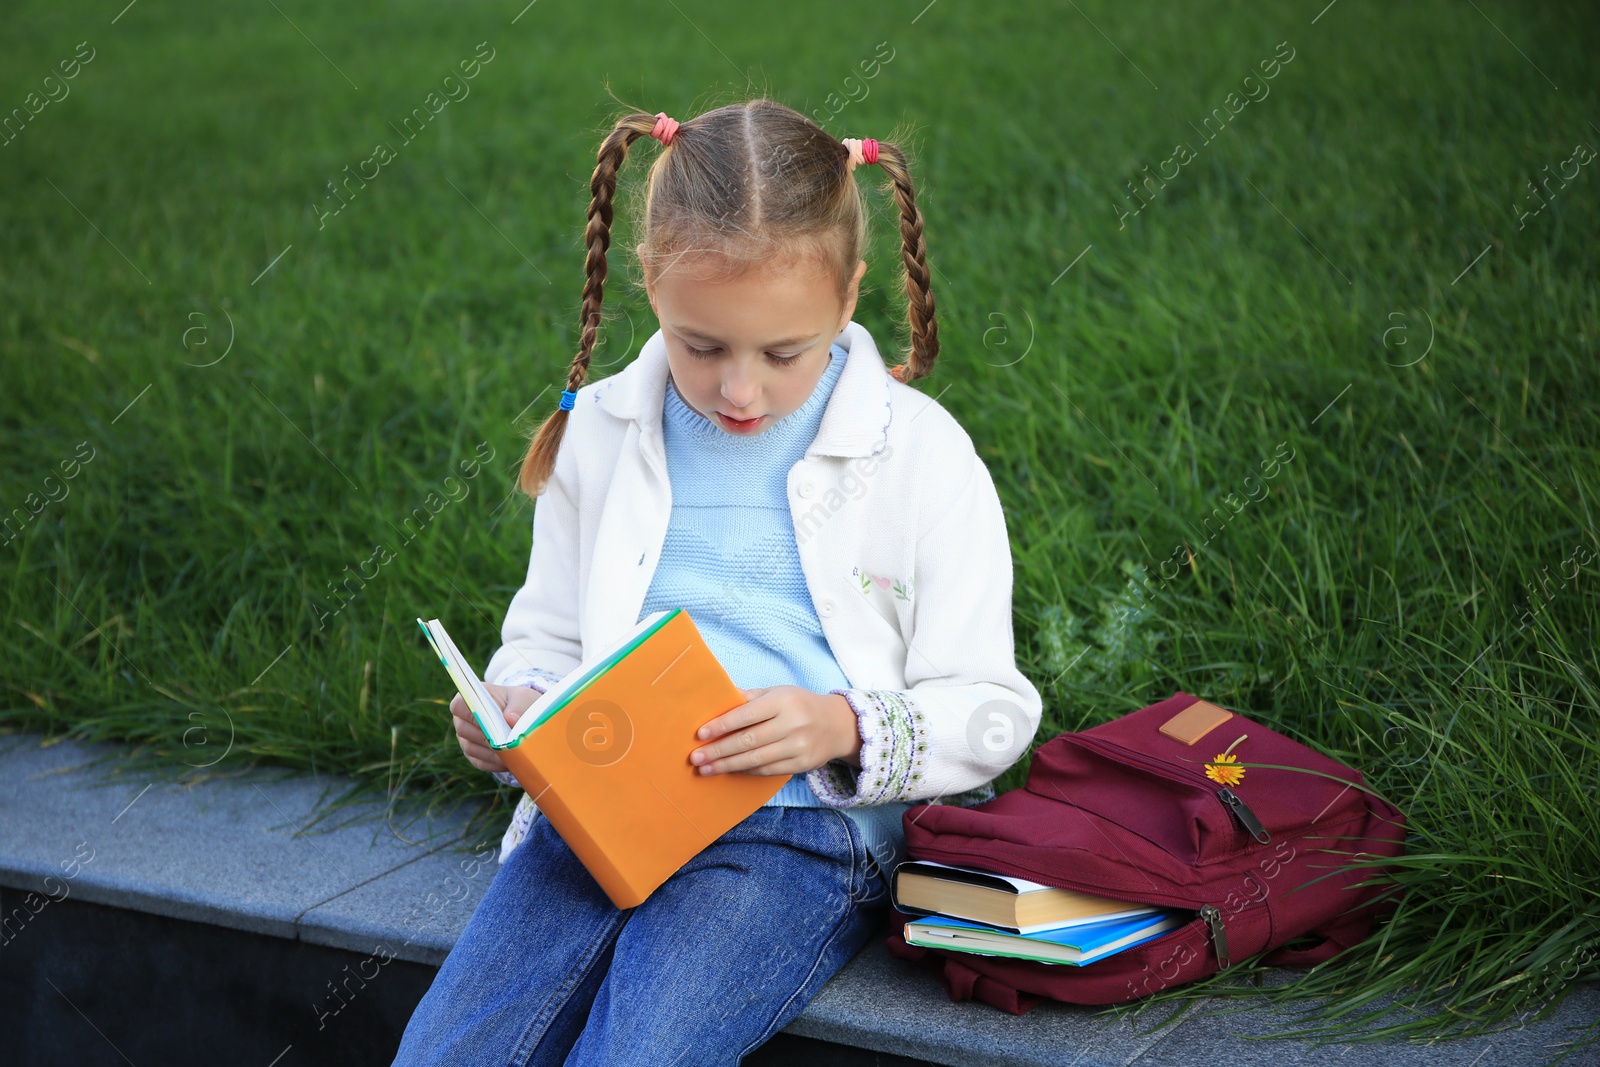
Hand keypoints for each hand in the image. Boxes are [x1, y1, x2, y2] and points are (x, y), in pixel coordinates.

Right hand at [451, 682, 543, 774]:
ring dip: (491, 752)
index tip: (490, 720)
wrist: (525, 718)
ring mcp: (466, 738)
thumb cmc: (520, 703)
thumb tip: (511, 719)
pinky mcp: (474, 755)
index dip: (472, 714)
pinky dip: (494, 763)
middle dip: (486, 736)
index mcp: (471, 698)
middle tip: (506, 742)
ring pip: (470, 748)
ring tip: (512, 754)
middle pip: (464, 730)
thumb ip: (517, 706)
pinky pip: (479, 762)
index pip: (459, 705)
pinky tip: (509, 762)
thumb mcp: (523, 698)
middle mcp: (463, 719)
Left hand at [689, 686, 861, 776]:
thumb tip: (718, 700)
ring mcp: (798, 746)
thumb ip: (750, 697)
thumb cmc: (800, 704)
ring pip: (756, 759)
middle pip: (749, 740)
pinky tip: (730, 771)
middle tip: (696, 757)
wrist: (838, 725)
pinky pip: (768, 770)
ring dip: (728, 766)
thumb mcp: (778, 692)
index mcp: (783, 701)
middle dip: (719, 750)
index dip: (722, 725)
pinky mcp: (802, 764)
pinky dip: (746, 771)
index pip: (746, 714)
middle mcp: (792, 723)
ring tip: (706, 769)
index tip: (701, 734)